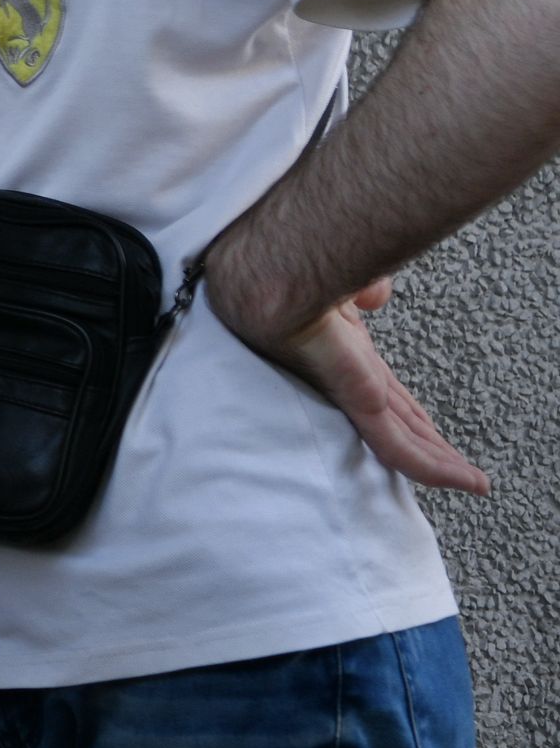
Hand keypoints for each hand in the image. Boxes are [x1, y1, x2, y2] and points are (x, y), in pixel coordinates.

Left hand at [221, 275, 490, 494]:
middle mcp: (345, 375)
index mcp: (341, 349)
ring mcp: (349, 389)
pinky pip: (397, 444)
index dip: (410, 414)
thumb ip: (360, 289)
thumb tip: (375, 293)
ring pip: (400, 441)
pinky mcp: (356, 398)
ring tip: (472, 484)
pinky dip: (432, 467)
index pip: (384, 393)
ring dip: (439, 465)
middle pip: (396, 422)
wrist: (275, 265)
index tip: (430, 430)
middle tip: (457, 470)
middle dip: (429, 447)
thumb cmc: (291, 263)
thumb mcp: (340, 281)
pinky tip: (462, 482)